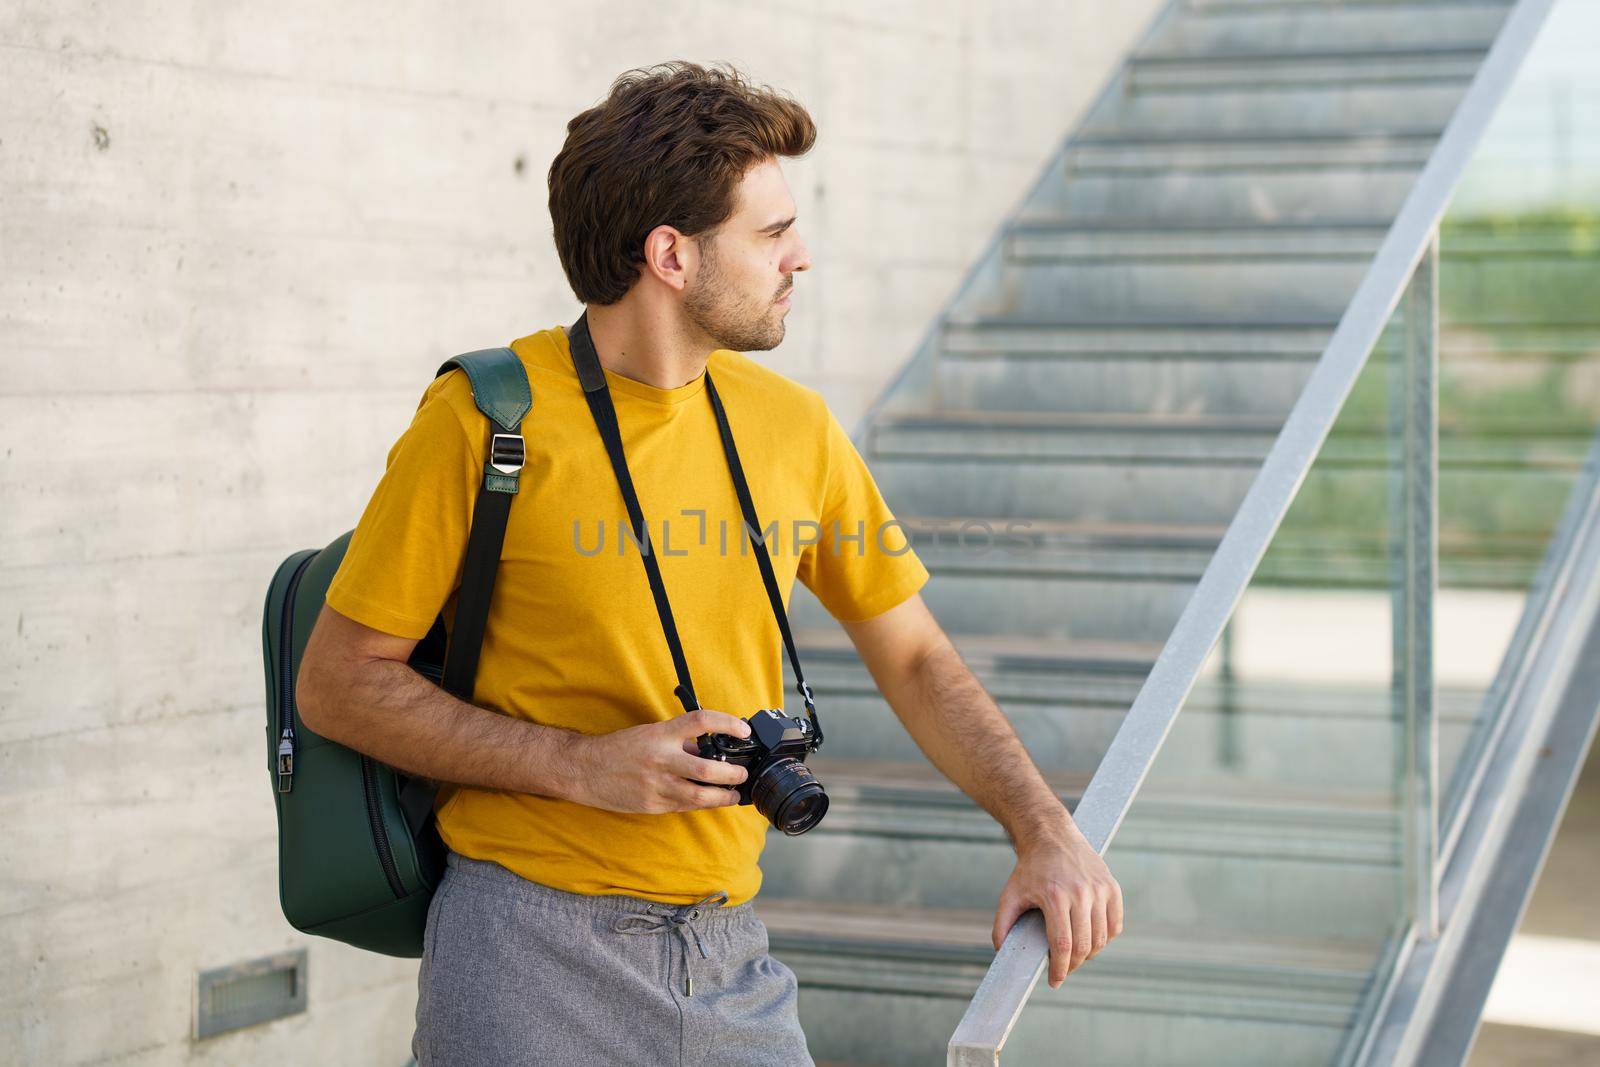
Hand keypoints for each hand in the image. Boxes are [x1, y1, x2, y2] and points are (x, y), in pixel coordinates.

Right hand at [565, 708, 750, 813]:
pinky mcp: (653, 805)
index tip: (743, 729)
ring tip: (734, 794)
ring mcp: (657, 785)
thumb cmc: (618, 750)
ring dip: (723, 796)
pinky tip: (711, 801)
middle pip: (708, 769)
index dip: (726, 723)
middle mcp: (661, 759)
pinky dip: (702, 804)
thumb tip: (708, 748)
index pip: (701, 722)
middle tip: (742, 773)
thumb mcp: (650, 735)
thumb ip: (679, 742)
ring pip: (701, 796)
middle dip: (733, 774)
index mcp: (661, 734)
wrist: (585, 770)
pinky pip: (685, 806)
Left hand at [991, 823, 1123, 987]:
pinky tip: (1090, 939)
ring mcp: (1099, 889)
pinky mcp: (1112, 887)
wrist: (1051, 836)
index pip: (1063, 945)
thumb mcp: (1011, 894)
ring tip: (1075, 954)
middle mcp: (1081, 892)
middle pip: (1084, 946)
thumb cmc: (1030, 869)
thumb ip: (1003, 924)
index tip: (1054, 982)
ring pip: (1102, 938)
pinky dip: (1105, 938)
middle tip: (1063, 969)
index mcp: (1055, 896)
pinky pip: (1114, 925)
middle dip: (1073, 965)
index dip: (1060, 969)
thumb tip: (1002, 953)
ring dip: (1089, 954)